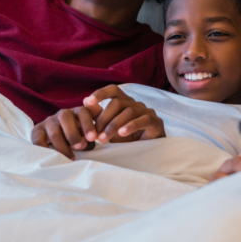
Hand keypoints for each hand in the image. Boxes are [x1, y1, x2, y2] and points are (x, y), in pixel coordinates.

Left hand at [30, 85, 164, 159]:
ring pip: (128, 111)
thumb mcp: (110, 130)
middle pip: (118, 103)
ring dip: (113, 125)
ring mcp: (147, 111)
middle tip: (94, 134)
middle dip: (103, 118)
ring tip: (103, 139)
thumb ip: (100, 119)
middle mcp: (136, 104)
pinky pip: (143, 120)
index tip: (86, 102)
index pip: (113, 90)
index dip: (100, 93)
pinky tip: (121, 134)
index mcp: (125, 102)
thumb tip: (84, 106)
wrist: (149, 151)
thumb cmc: (127, 139)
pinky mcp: (156, 122)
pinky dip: (130, 126)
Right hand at [31, 105, 99, 160]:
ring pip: (54, 131)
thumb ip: (93, 134)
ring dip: (63, 146)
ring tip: (71, 157)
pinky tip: (52, 156)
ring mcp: (49, 121)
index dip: (88, 124)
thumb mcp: (90, 133)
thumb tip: (91, 140)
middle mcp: (63, 114)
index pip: (83, 111)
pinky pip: (38, 138)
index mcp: (78, 112)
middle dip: (73, 134)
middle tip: (80, 147)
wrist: (61, 137)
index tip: (93, 138)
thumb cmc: (81, 135)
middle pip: (65, 117)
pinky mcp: (38, 130)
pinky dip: (44, 148)